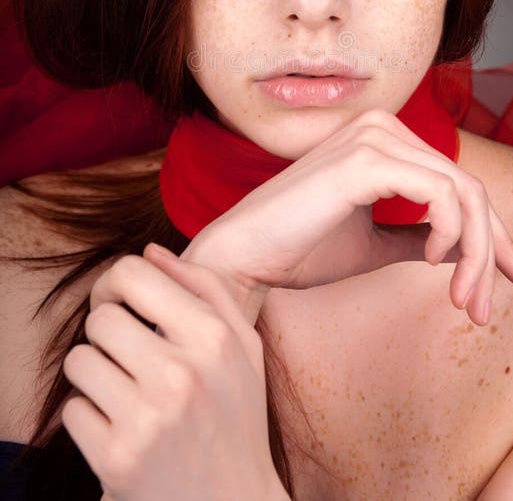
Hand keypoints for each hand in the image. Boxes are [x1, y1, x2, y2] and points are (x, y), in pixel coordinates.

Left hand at [61, 256, 289, 500]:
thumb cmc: (237, 416)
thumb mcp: (242, 346)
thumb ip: (205, 288)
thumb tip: (151, 252)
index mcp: (212, 338)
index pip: (132, 273)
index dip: (116, 283)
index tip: (120, 303)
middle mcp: (180, 374)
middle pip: (100, 317)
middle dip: (107, 334)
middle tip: (126, 355)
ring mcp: (147, 419)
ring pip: (79, 361)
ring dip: (95, 374)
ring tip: (125, 392)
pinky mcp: (117, 459)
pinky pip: (72, 411)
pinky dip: (90, 418)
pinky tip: (121, 428)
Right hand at [176, 108, 512, 326]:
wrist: (243, 258)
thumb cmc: (300, 250)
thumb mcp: (376, 243)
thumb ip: (422, 237)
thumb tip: (472, 248)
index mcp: (383, 139)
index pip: (458, 182)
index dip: (494, 235)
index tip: (512, 280)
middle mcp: (381, 127)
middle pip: (470, 187)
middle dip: (493, 250)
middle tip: (486, 307)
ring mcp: (373, 138)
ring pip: (463, 191)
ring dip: (477, 253)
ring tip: (464, 300)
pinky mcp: (365, 160)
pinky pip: (440, 193)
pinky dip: (451, 234)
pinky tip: (429, 262)